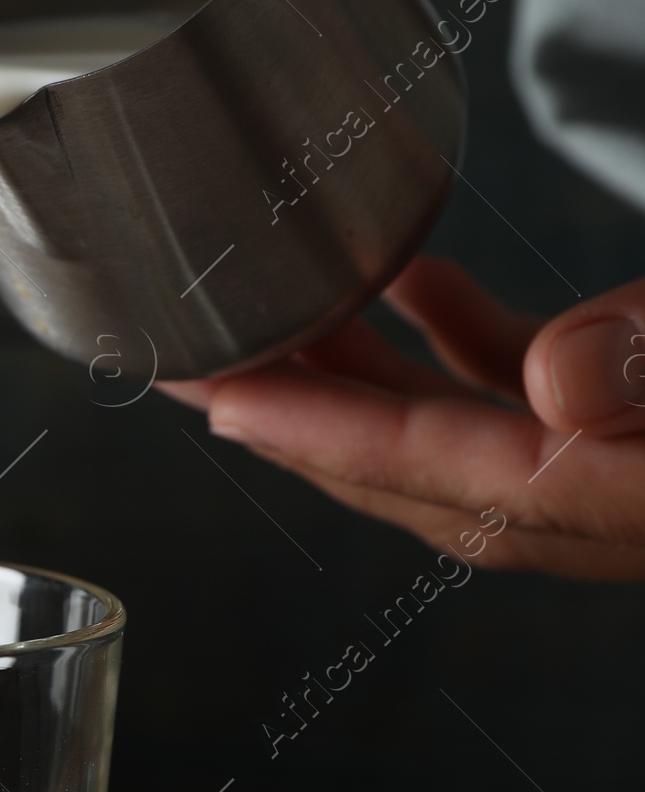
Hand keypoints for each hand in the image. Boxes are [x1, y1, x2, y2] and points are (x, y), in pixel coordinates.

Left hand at [166, 257, 644, 577]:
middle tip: (190, 368)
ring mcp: (629, 471)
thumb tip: (551, 381)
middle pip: (424, 477)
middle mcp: (620, 508)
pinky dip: (459, 346)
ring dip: (362, 382)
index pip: (452, 472)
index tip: (225, 398)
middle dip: (299, 422)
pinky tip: (408, 284)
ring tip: (268, 322)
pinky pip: (530, 402)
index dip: (329, 433)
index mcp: (635, 503)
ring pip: (464, 438)